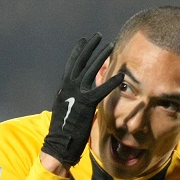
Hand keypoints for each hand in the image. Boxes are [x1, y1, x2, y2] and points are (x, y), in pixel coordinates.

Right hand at [41, 33, 123, 166]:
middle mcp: (69, 87)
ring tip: (111, 46)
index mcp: (64, 87)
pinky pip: (102, 90)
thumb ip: (72, 98)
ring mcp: (78, 94)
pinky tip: (121, 76)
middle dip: (91, 47)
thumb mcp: (65, 109)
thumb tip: (78, 95)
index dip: (79, 51)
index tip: (84, 41)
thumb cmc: (63, 130)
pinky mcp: (87, 104)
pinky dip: (112, 82)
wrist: (58, 143)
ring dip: (102, 57)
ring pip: (91, 70)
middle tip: (99, 36)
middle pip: (82, 62)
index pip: (71, 64)